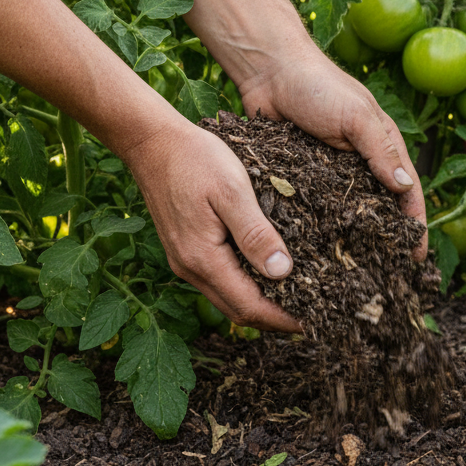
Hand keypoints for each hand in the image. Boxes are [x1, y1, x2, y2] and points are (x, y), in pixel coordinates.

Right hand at [124, 118, 302, 331]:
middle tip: (311, 316)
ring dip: (259, 304)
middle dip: (273, 319)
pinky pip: (219, 280)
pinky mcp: (185, 249)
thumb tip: (282, 272)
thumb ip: (256, 233)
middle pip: (237, 310)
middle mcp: (190, 268)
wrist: (152, 142)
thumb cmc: (195, 160)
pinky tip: (265, 273)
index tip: (312, 322)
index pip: (248, 307)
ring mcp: (185, 260)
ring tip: (296, 298)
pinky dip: (245, 286)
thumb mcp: (232, 191)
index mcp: (203, 259)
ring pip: (227, 297)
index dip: (281, 319)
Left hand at [237, 37, 428, 257]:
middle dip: (384, 241)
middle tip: (384, 278)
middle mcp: (360, 163)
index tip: (416, 260)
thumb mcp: (356, 117)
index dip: (414, 227)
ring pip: (345, 214)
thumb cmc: (318, 85)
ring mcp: (330, 171)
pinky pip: (312, 207)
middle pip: (378, 209)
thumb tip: (404, 190)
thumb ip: (380, 152)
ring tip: (348, 275)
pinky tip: (311, 253)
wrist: (267, 69)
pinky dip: (315, 228)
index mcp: (383, 146)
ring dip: (348, 240)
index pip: (407, 194)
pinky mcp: (300, 175)